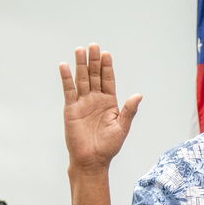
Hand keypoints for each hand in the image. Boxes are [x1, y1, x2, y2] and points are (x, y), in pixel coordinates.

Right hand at [60, 44, 141, 171]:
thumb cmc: (109, 146)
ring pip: (81, 80)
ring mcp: (82, 103)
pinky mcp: (71, 108)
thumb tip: (138, 95)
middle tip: (93, 45)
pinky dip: (66, 78)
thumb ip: (129, 110)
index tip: (106, 53)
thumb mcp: (122, 127)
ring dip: (81, 65)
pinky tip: (64, 66)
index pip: (108, 80)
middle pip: (94, 76)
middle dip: (94, 61)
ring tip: (80, 50)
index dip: (107, 67)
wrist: (92, 159)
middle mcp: (95, 100)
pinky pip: (68, 90)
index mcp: (110, 103)